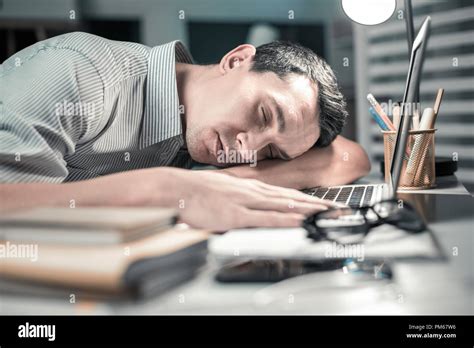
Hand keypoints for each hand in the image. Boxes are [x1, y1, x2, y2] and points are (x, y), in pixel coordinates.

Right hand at [171, 170, 337, 230]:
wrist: (177, 188)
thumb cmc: (196, 190)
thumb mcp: (223, 188)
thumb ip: (239, 197)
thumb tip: (249, 205)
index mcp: (249, 187)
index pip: (283, 193)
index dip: (304, 197)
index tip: (319, 202)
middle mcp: (252, 192)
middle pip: (289, 197)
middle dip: (313, 202)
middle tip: (332, 207)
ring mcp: (246, 202)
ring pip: (282, 205)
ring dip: (305, 209)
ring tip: (324, 212)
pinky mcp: (237, 214)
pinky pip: (265, 217)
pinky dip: (284, 219)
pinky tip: (297, 221)